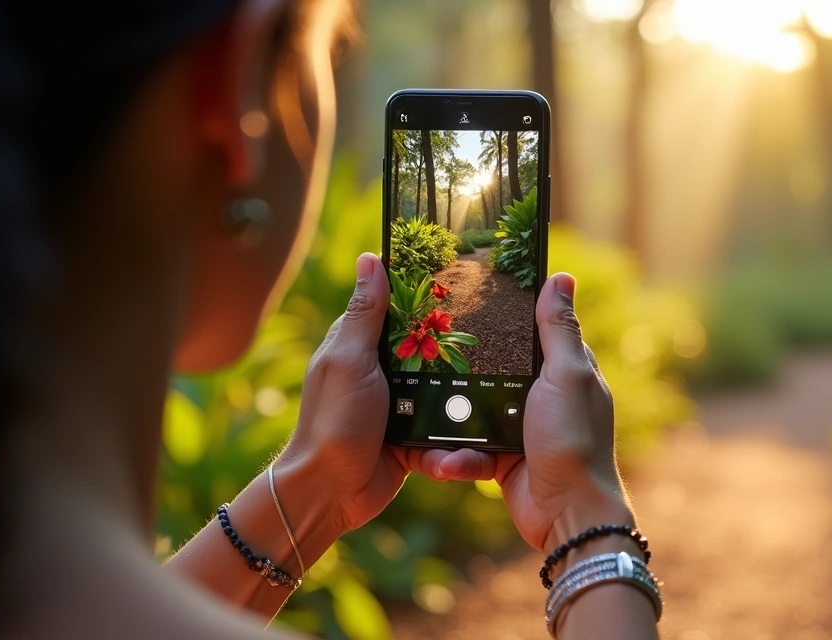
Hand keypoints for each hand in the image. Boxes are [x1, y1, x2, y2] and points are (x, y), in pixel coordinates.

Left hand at [277, 253, 499, 535]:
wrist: (332, 492)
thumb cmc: (333, 422)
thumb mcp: (349, 360)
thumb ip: (364, 313)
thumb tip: (371, 258)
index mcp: (359, 345)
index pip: (395, 306)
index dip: (424, 292)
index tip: (463, 275)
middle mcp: (380, 370)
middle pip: (427, 344)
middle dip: (457, 342)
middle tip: (497, 331)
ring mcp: (399, 403)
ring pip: (443, 385)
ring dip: (461, 390)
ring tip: (499, 381)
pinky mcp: (413, 434)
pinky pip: (444, 424)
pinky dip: (455, 431)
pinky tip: (475, 431)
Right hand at [428, 273, 634, 554]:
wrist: (565, 512)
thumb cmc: (573, 439)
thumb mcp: (566, 376)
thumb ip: (559, 329)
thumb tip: (561, 276)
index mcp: (567, 371)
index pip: (538, 330)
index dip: (511, 312)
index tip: (472, 292)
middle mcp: (545, 395)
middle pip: (499, 365)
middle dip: (468, 359)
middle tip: (427, 340)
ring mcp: (522, 426)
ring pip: (477, 404)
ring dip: (455, 409)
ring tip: (419, 393)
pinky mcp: (502, 455)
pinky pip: (470, 443)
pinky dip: (457, 451)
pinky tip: (442, 451)